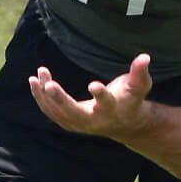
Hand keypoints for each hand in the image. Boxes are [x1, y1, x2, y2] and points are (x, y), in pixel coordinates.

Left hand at [28, 53, 153, 137]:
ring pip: (59, 113)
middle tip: (49, 84)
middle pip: (75, 113)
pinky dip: (41, 98)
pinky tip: (35, 82)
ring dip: (46, 95)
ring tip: (39, 75)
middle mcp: (94, 120)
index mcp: (112, 110)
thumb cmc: (131, 99)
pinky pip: (51, 112)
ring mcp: (79, 124)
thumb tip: (145, 57)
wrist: (124, 123)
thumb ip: (140, 72)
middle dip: (61, 100)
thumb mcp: (139, 86)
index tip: (93, 84)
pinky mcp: (69, 123)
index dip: (101, 95)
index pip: (107, 103)